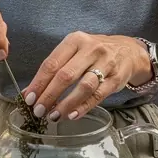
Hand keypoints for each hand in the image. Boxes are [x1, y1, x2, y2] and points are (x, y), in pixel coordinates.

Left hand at [26, 33, 144, 121]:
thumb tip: (29, 92)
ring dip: (66, 103)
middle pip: (66, 75)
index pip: (52, 63)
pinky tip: (72, 115)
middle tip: (38, 111)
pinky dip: (83, 107)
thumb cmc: (93, 53)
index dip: (39, 82)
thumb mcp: (74, 52)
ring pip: (83, 86)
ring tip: (53, 116)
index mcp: (75, 40)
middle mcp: (91, 49)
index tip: (29, 98)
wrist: (128, 51)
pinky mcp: (117, 78)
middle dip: (49, 95)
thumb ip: (54, 69)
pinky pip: (98, 95)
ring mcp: (106, 63)